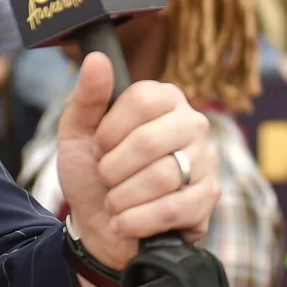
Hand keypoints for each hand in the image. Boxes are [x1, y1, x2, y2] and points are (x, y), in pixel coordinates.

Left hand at [58, 52, 217, 267]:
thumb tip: (97, 58)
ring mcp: (206, 161)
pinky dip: (137, 221)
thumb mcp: (77, 134)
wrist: (100, 228)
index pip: (141, 100)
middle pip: (149, 141)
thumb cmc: (93, 175)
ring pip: (161, 177)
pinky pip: (172, 209)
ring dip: (122, 198)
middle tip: (107, 179)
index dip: (110, 130)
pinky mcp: (208, 198)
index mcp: (164, 99)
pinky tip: (127, 223)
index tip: (100, 147)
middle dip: (113, 170)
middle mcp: (193, 123)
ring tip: (116, 202)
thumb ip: (87, 97)